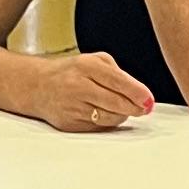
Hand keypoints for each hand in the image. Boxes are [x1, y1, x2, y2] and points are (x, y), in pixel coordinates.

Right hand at [35, 53, 156, 132]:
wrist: (39, 86)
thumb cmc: (72, 72)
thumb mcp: (94, 61)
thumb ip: (118, 73)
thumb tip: (140, 94)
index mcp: (85, 66)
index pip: (118, 81)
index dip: (137, 93)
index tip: (149, 100)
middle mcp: (77, 86)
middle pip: (116, 103)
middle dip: (135, 108)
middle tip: (144, 108)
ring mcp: (72, 107)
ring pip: (109, 118)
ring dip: (121, 115)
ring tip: (122, 108)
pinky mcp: (69, 124)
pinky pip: (98, 127)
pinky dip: (107, 122)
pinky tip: (104, 113)